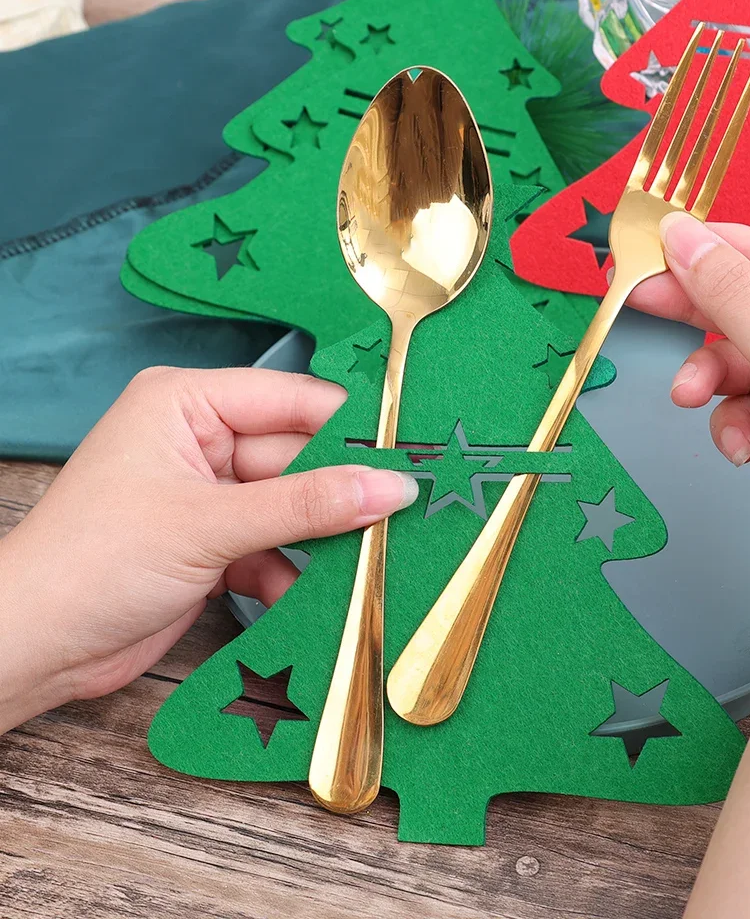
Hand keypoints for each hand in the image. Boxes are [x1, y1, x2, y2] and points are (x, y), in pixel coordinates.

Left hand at [0, 367, 416, 732]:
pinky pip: (276, 546)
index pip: (291, 400)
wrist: (35, 649)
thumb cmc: (96, 562)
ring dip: (324, 541)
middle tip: (403, 519)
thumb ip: (308, 505)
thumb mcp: (211, 525)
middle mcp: (201, 440)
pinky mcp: (215, 543)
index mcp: (187, 403)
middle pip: (298, 457)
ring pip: (294, 507)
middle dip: (342, 495)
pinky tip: (314, 599)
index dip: (352, 427)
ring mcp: (210, 495)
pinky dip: (294, 574)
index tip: (410, 454)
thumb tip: (391, 486)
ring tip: (370, 563)